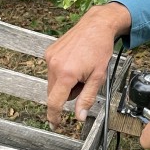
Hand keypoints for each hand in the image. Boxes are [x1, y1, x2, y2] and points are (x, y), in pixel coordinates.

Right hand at [45, 2, 130, 127]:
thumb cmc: (100, 47)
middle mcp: (54, 65)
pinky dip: (62, 72)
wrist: (96, 25)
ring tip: (80, 69)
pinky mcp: (49, 52)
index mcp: (66, 74)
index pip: (54, 102)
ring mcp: (50, 57)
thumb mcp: (98, 76)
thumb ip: (87, 98)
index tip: (55, 123)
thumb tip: (79, 116)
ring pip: (53, 82)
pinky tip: (74, 62)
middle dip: (68, 93)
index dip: (54, 116)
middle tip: (84, 81)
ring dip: (65, 82)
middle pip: (54, 92)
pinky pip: (53, 70)